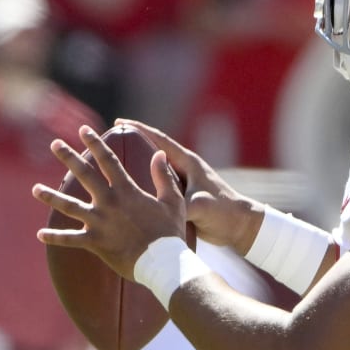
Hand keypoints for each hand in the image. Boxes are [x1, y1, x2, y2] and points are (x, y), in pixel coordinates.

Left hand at [34, 125, 186, 279]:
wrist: (162, 262)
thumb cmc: (169, 232)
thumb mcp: (173, 200)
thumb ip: (163, 176)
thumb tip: (159, 153)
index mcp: (127, 191)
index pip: (108, 160)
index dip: (95, 143)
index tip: (84, 130)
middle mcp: (109, 203)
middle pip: (84, 175)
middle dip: (68, 157)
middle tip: (54, 144)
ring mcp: (100, 223)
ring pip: (69, 206)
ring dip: (51, 197)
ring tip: (35, 189)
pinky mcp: (95, 243)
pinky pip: (70, 240)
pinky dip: (54, 237)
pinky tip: (39, 234)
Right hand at [115, 118, 263, 253]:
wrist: (240, 227)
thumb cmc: (224, 213)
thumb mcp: (200, 207)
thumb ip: (180, 205)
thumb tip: (157, 210)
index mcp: (189, 164)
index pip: (160, 141)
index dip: (139, 129)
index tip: (119, 122)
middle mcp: (185, 170)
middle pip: (153, 153)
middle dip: (133, 146)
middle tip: (108, 143)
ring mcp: (184, 184)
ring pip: (154, 172)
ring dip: (136, 168)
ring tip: (112, 168)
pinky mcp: (183, 198)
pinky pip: (158, 188)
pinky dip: (144, 187)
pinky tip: (129, 193)